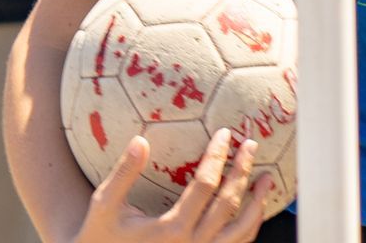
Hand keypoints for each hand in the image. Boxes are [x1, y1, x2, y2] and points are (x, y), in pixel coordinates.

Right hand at [71, 128, 271, 242]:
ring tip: (266, 179)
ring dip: (257, 203)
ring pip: (240, 231)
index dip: (218, 156)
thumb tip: (140, 140)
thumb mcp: (104, 205)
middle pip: (228, 204)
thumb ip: (123, 173)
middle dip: (242, 171)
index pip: (205, 185)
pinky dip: (250, 227)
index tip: (225, 133)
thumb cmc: (99, 237)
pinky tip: (254, 209)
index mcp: (170, 230)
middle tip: (251, 144)